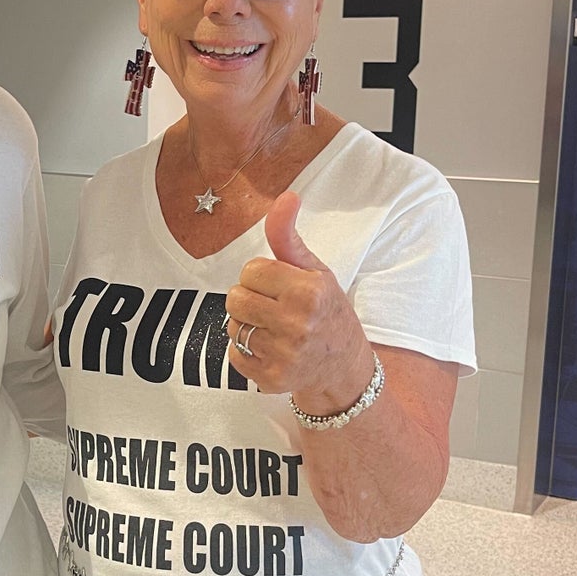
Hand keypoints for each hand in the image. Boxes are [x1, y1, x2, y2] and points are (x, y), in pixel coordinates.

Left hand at [225, 190, 372, 401]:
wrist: (343, 368)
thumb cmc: (327, 312)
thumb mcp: (315, 270)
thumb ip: (289, 236)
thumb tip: (286, 196)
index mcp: (309, 292)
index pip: (251, 270)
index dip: (262, 276)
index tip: (280, 286)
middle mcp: (297, 324)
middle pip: (236, 297)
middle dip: (250, 298)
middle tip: (274, 307)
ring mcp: (284, 355)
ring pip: (232, 326)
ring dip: (247, 325)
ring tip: (273, 329)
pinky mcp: (270, 379)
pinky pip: (234, 354)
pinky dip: (246, 351)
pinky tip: (270, 349)